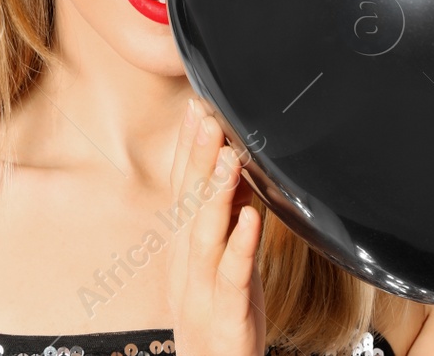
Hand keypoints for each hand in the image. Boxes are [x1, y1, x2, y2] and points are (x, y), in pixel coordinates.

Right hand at [167, 97, 265, 355]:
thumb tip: (238, 180)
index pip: (182, 190)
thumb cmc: (223, 323)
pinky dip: (240, 243)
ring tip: (229, 155)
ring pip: (205, 233)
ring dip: (215, 191)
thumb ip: (227, 225)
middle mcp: (186, 264)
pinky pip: (233, 275)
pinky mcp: (227, 314)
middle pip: (187, 202)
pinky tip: (251, 217)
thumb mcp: (223, 267)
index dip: (188, 149)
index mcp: (185, 250)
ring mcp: (202, 289)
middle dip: (196, 157)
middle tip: (205, 114)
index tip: (195, 110)